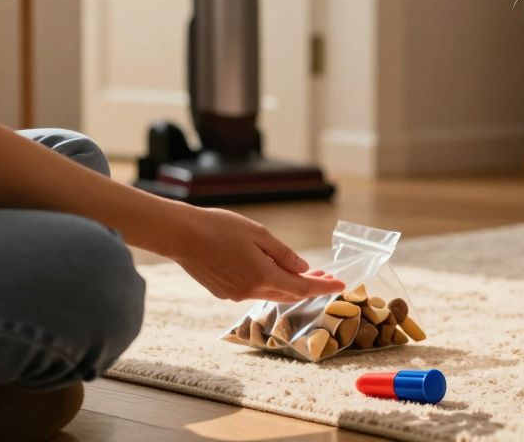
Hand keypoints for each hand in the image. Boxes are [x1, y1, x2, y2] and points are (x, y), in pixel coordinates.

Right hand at [163, 205, 344, 301]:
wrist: (181, 235)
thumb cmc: (220, 228)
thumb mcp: (259, 235)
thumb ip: (284, 254)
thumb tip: (303, 269)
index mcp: (262, 276)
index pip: (302, 288)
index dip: (324, 287)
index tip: (342, 285)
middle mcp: (250, 291)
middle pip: (289, 294)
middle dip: (309, 286)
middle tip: (324, 276)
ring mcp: (235, 294)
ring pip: (270, 293)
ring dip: (288, 285)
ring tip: (302, 272)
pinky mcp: (223, 292)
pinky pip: (253, 290)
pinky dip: (267, 283)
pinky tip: (269, 270)